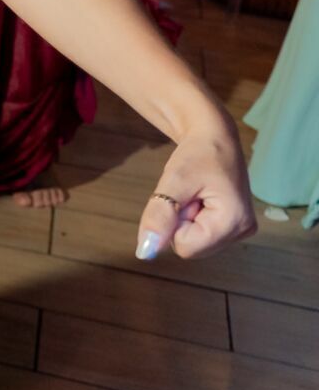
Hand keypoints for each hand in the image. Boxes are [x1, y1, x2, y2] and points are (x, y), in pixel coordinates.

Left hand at [137, 123, 256, 260]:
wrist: (214, 138)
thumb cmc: (197, 154)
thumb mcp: (173, 181)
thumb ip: (159, 216)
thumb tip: (145, 251)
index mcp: (234, 221)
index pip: (186, 247)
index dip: (173, 224)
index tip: (184, 197)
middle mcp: (243, 230)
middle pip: (191, 247)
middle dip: (181, 223)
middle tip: (189, 195)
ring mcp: (241, 230)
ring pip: (195, 243)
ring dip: (187, 221)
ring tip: (196, 195)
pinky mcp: (235, 227)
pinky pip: (202, 236)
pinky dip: (194, 220)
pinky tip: (201, 200)